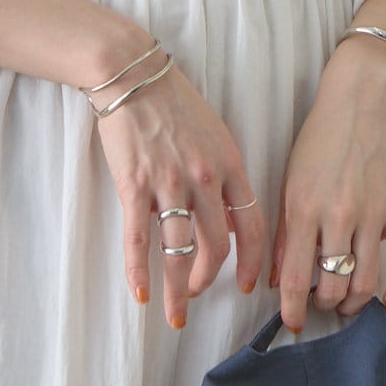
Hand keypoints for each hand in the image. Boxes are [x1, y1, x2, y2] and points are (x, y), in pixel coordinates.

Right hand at [90, 45, 266, 328]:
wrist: (131, 73)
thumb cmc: (172, 100)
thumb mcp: (214, 133)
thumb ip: (223, 174)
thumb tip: (224, 215)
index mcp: (229, 165)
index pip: (253, 225)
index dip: (254, 261)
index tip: (250, 284)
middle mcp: (205, 179)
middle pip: (217, 246)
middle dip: (210, 279)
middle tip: (199, 295)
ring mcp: (170, 184)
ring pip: (180, 251)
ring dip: (180, 288)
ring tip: (176, 312)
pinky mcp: (134, 186)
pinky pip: (140, 240)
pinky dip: (140, 272)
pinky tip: (141, 294)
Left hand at [269, 51, 385, 332]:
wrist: (362, 103)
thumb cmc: (320, 140)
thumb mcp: (288, 182)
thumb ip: (284, 232)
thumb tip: (278, 278)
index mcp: (304, 209)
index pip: (296, 277)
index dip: (293, 309)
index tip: (292, 323)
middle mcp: (338, 216)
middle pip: (333, 285)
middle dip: (324, 306)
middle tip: (320, 304)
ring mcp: (373, 215)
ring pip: (366, 281)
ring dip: (354, 302)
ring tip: (346, 303)